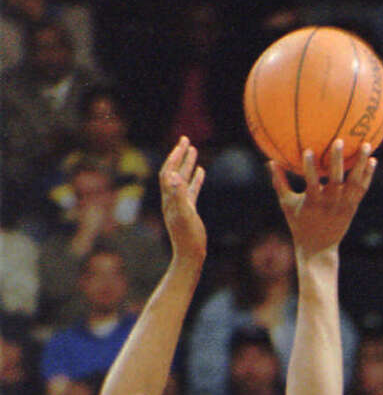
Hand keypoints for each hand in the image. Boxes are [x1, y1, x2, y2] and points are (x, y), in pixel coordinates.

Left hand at [159, 138, 205, 268]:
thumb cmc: (188, 236)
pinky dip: (196, 178)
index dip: (174, 157)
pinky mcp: (189, 210)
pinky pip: (192, 189)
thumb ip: (178, 195)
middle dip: (179, 155)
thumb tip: (174, 176)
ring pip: (183, 178)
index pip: (169, 171)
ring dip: (187, 164)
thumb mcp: (184, 214)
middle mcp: (172, 198)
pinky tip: (201, 171)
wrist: (190, 254)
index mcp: (169, 197)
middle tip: (186, 139)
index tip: (182, 144)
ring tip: (194, 149)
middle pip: (173, 171)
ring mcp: (180, 203)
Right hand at [269, 142, 375, 257]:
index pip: (312, 184)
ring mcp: (344, 206)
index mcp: (313, 202)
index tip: (308, 151)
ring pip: (354, 183)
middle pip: (336, 181)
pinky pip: (362, 189)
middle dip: (338, 161)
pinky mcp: (352, 207)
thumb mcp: (287, 205)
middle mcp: (330, 203)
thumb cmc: (299, 224)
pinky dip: (368, 175)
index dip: (310, 169)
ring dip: (361, 164)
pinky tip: (372, 160)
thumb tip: (270, 161)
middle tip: (339, 141)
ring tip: (367, 144)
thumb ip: (280, 183)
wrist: (319, 248)